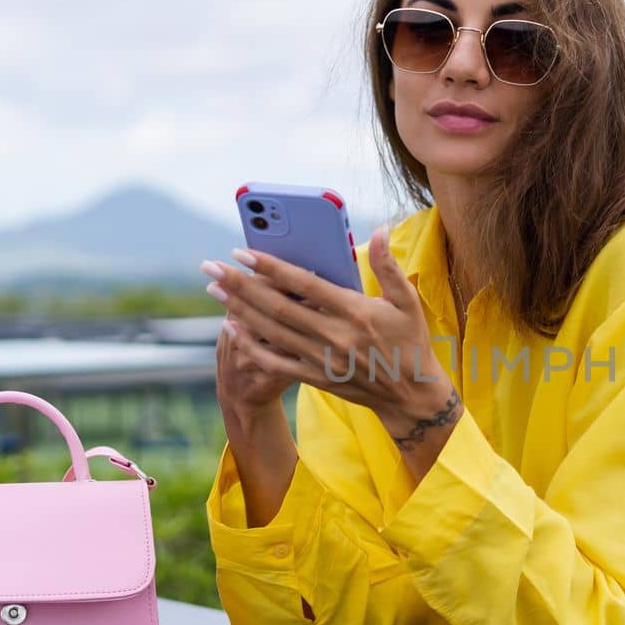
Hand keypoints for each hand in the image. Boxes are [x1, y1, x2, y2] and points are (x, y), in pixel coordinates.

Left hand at [202, 226, 453, 424]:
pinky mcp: (317, 377)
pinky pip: (276, 362)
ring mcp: (323, 359)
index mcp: (355, 311)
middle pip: (278, 306)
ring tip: (215, 290)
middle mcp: (335, 335)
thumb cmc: (410, 342)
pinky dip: (252, 345)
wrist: (411, 394)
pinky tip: (232, 329)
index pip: (304, 284)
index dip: (270, 267)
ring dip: (239, 310)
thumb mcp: (408, 301)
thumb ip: (389, 265)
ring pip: (272, 331)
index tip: (243, 252)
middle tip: (212, 267)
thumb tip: (380, 229)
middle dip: (241, 285)